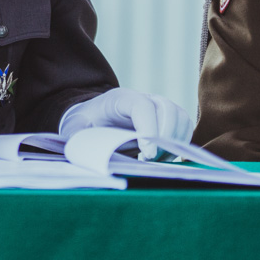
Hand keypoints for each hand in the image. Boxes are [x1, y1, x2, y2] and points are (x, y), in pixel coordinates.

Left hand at [58, 88, 192, 159]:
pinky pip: (185, 128)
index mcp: (119, 99)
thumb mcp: (74, 131)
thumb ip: (80, 141)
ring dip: (174, 143)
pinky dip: (179, 145)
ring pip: (181, 118)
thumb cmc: (84, 126)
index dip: (148, 128)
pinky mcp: (168, 119)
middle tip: (149, 159)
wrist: (93, 119)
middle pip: (168, 109)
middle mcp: (143, 98)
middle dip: (164, 138)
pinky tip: (162, 159)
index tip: (146, 153)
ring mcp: (158, 107)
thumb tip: (93, 161)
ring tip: (155, 160)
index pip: (142, 106)